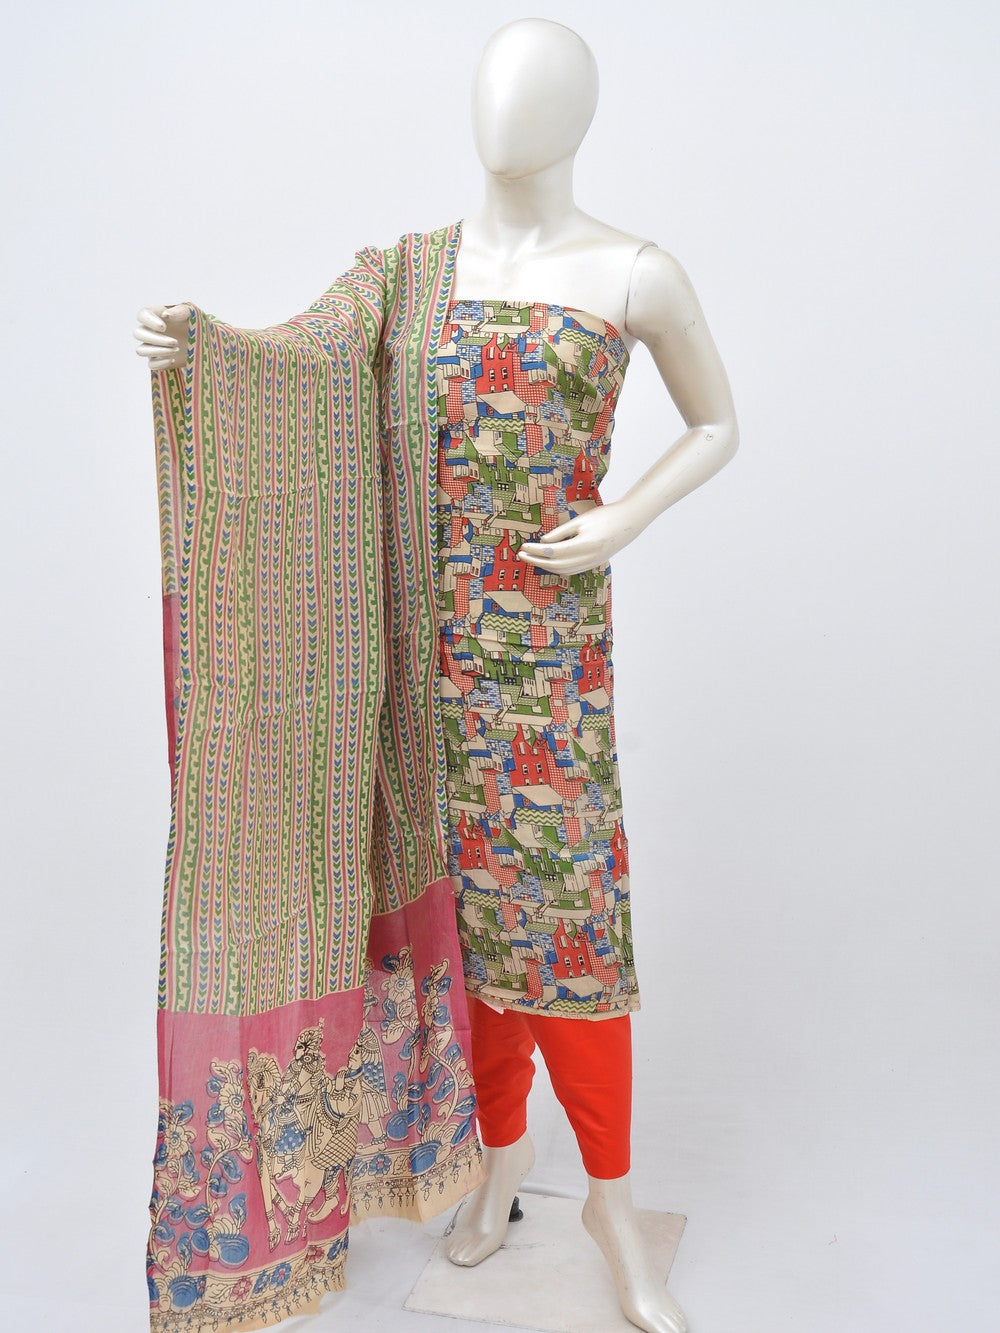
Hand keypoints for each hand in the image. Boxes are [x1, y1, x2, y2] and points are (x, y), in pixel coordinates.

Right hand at [133, 303, 190, 371]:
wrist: (205, 341)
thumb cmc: (196, 323)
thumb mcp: (192, 314)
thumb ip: (180, 311)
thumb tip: (165, 315)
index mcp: (156, 316)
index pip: (142, 315)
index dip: (149, 321)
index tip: (164, 327)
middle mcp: (151, 330)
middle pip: (138, 334)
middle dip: (156, 339)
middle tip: (175, 342)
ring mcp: (153, 346)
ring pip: (141, 350)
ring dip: (157, 351)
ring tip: (176, 349)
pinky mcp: (159, 360)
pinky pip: (151, 364)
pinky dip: (160, 363)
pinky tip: (172, 359)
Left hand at [516, 498, 647, 575]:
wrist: (629, 522)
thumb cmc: (605, 516)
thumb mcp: (581, 521)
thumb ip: (561, 533)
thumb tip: (543, 542)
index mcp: (583, 545)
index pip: (553, 552)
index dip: (536, 551)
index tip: (523, 547)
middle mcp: (587, 558)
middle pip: (555, 565)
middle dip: (536, 561)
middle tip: (521, 555)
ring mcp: (591, 564)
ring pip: (563, 571)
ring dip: (545, 566)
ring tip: (532, 558)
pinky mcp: (593, 564)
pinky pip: (571, 571)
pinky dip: (557, 568)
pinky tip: (548, 562)